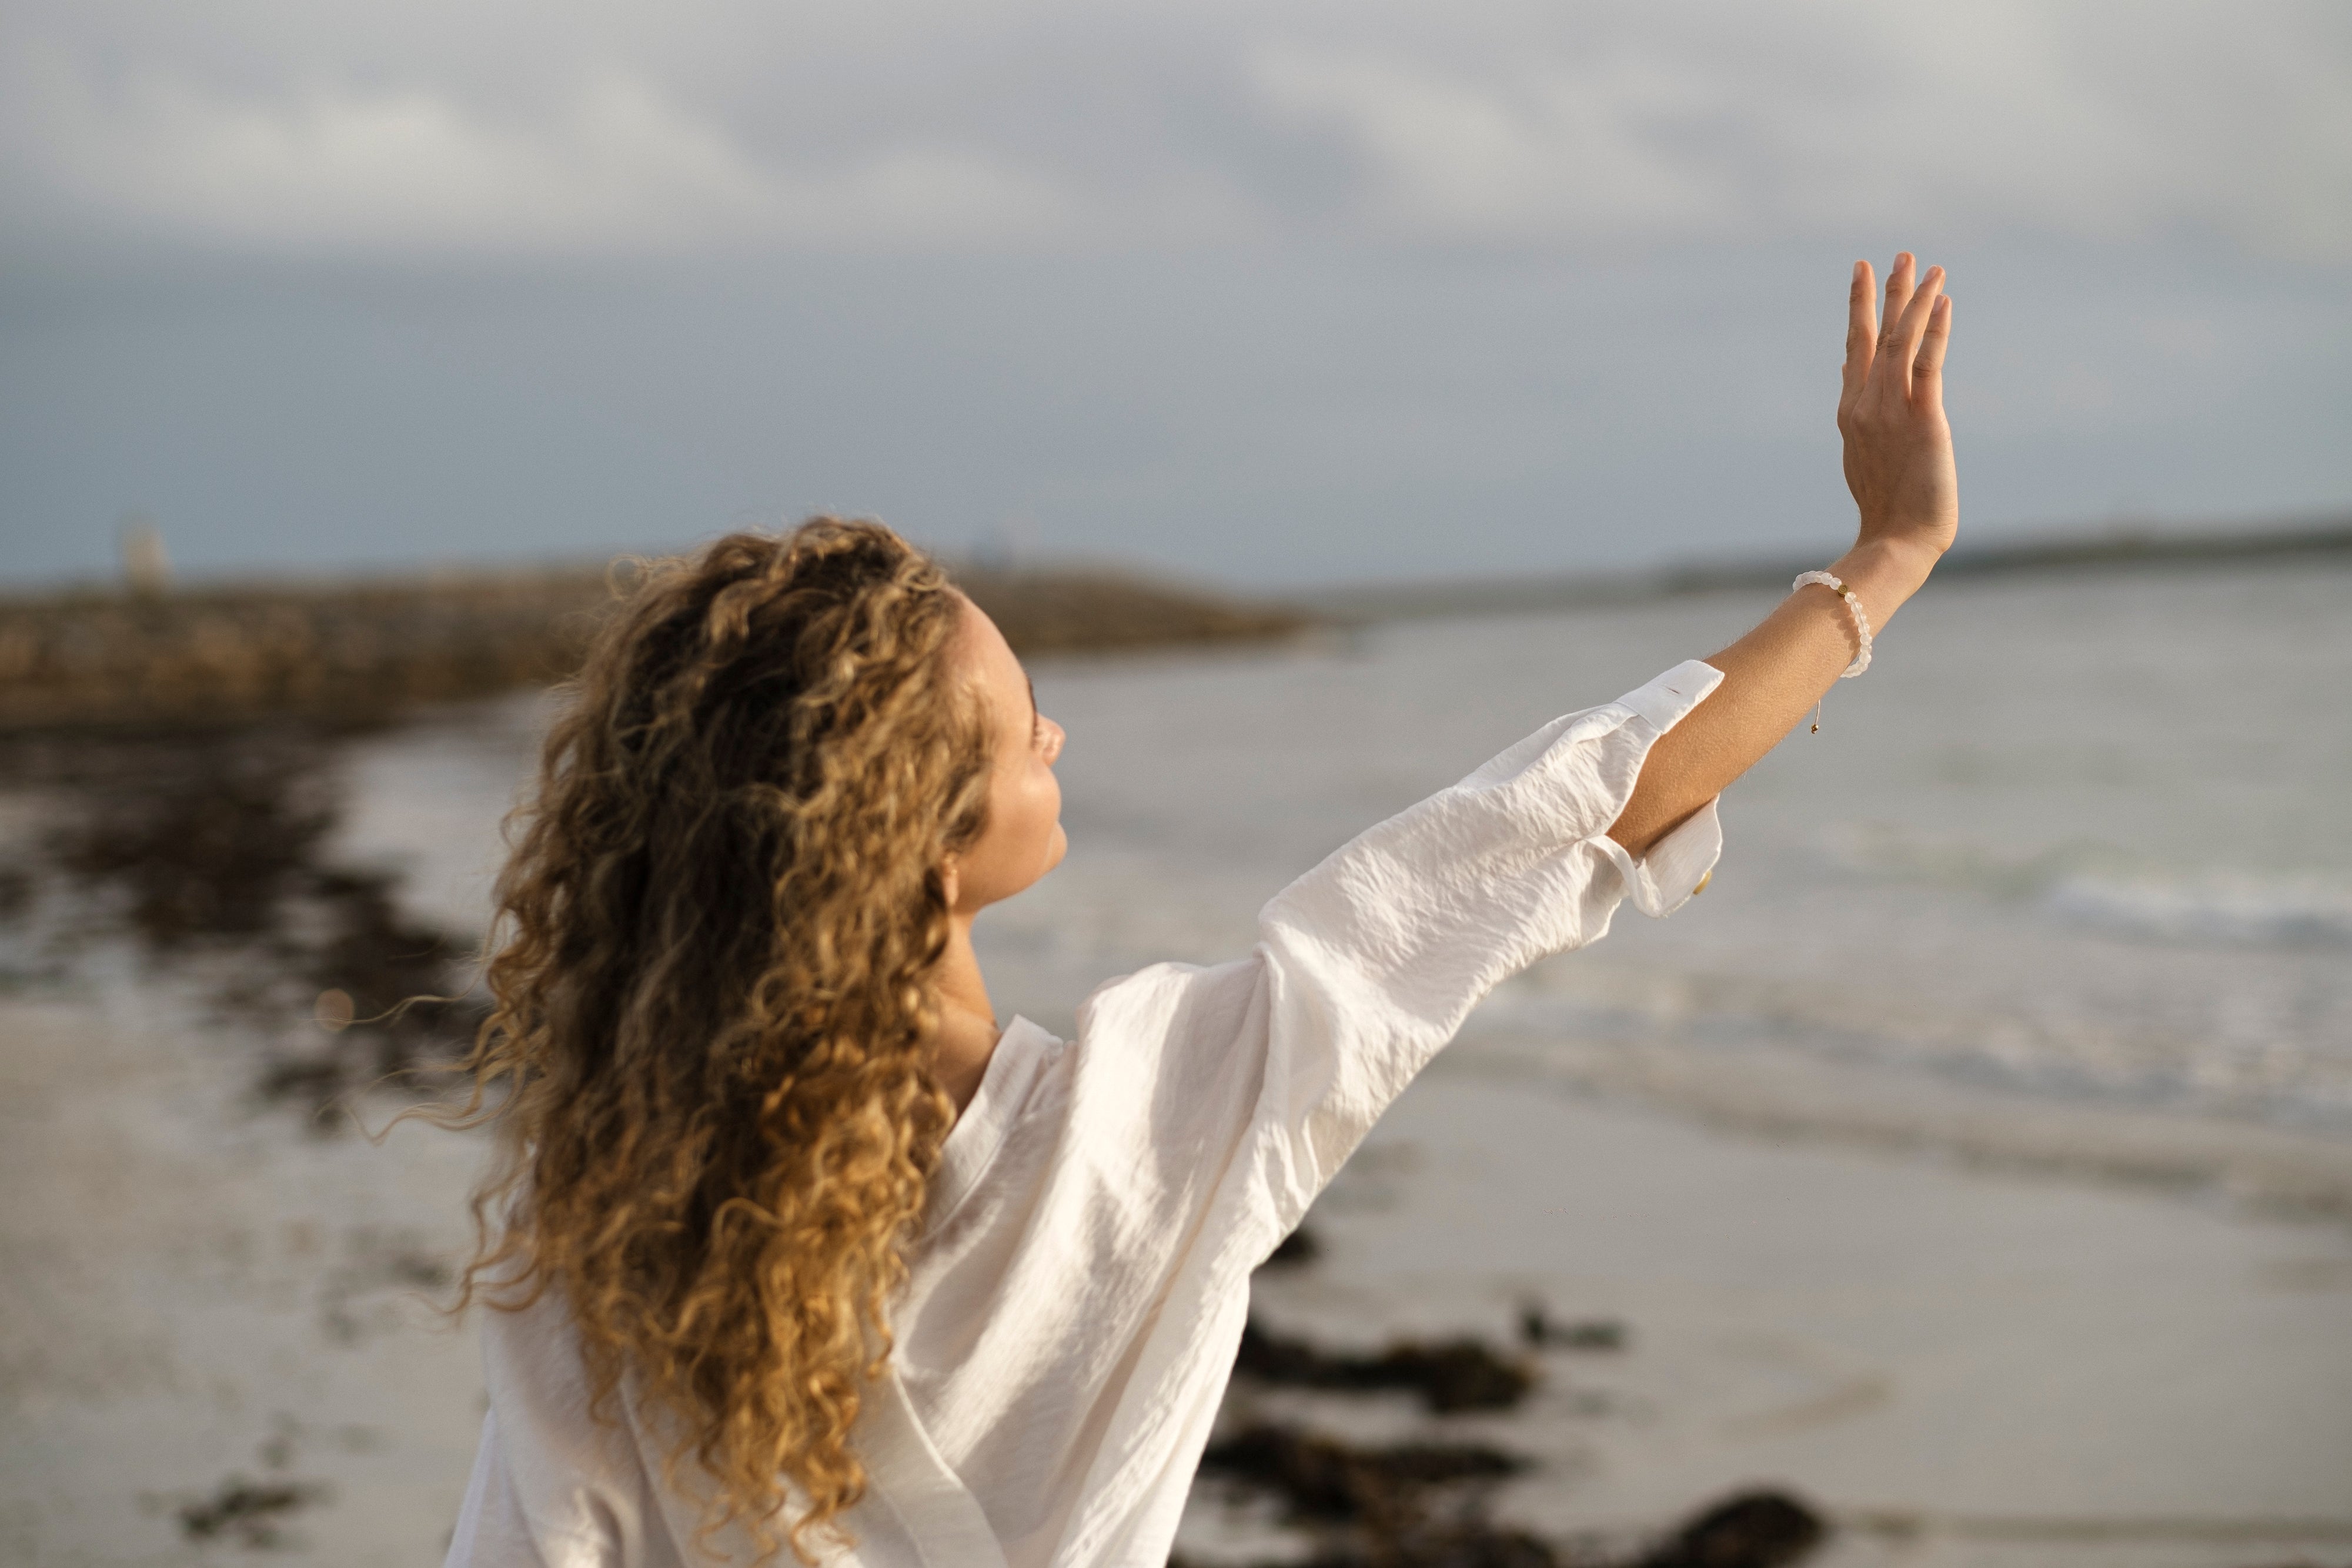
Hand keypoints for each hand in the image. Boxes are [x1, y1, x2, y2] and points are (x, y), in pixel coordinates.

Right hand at [1838, 254, 1956, 561]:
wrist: (1895, 542)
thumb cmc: (1886, 515)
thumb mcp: (1864, 461)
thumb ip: (1858, 422)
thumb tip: (1851, 389)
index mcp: (1850, 416)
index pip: (1855, 354)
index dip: (1858, 313)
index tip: (1863, 279)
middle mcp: (1865, 407)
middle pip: (1871, 337)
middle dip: (1880, 294)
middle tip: (1890, 256)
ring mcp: (1890, 411)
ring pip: (1898, 342)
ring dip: (1911, 300)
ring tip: (1924, 265)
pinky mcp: (1922, 419)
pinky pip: (1927, 364)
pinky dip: (1934, 330)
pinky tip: (1943, 301)